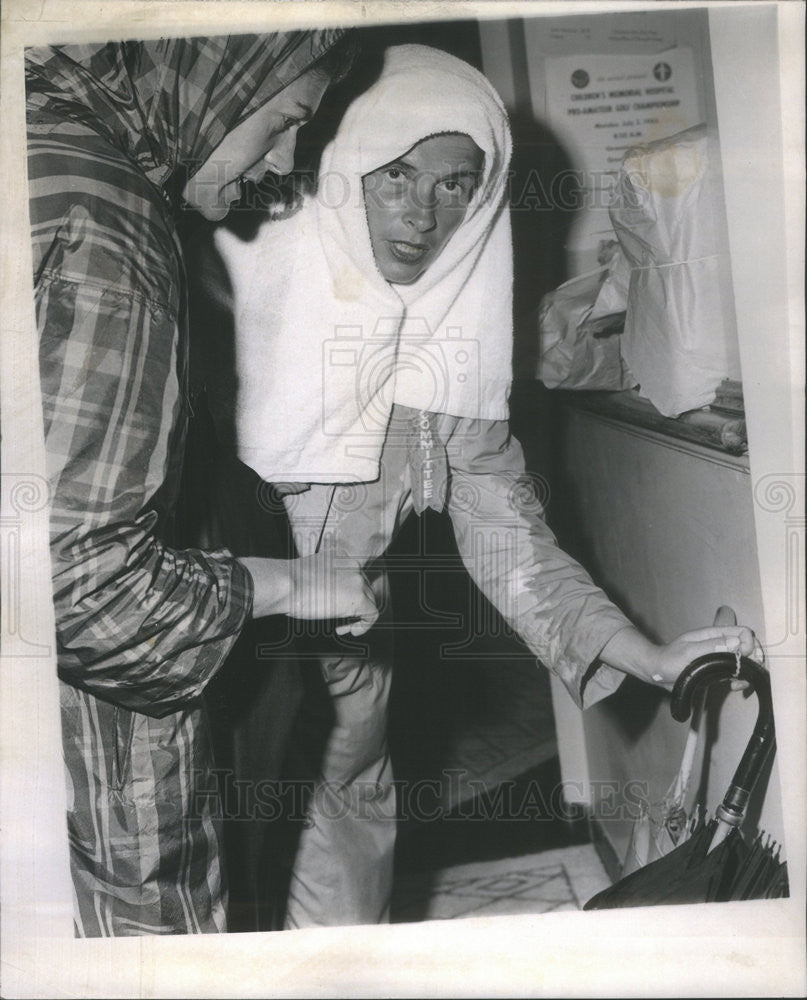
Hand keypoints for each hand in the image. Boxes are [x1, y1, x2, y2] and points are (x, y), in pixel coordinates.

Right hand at [288, 550, 378, 635]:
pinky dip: (365, 625)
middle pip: (364, 588)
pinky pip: (372, 614)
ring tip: (342, 627)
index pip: (354, 576)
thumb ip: (325, 579)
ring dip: (356, 616)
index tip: (336, 603)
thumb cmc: (289, 582)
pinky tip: (352, 632)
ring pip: (369, 601)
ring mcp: (357, 582)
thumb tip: (325, 594)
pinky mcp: (359, 599)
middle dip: (353, 605)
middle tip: (338, 620)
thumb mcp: (310, 574)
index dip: (348, 592)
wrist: (286, 584)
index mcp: (341, 556)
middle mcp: (353, 566)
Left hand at [599, 624, 763, 691]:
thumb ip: (712, 646)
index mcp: (713, 635)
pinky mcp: (718, 671)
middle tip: (741, 673)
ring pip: (743, 662)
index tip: (741, 657)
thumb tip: (736, 642)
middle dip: (750, 661)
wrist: (658, 672)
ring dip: (745, 673)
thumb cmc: (669, 659)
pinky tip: (733, 686)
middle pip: (747, 648)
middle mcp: (719, 645)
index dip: (747, 644)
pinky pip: (735, 673)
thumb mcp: (690, 652)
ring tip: (737, 683)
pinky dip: (739, 680)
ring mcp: (719, 658)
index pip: (742, 632)